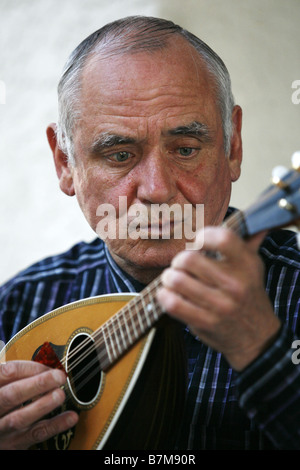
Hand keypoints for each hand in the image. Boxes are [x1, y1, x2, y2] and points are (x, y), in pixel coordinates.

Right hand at [0, 360, 77, 449]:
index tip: (51, 366)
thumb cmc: (2, 400)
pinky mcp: (13, 444)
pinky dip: (55, 426)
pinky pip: (35, 435)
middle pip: (12, 395)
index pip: (9, 372)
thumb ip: (20, 376)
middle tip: (59, 376)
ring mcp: (1, 428)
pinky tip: (71, 417)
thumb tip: (50, 367)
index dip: (32, 367)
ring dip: (43, 405)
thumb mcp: (5, 385)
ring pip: (20, 418)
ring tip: (60, 395)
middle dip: (38, 384)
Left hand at [157, 227, 280, 370]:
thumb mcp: (254, 267)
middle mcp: (235, 284)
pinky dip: (164, 295)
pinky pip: (172, 303)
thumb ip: (248, 242)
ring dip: (169, 278)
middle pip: (189, 259)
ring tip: (173, 279)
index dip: (203, 236)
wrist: (257, 338)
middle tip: (180, 265)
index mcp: (247, 265)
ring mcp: (220, 306)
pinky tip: (169, 294)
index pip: (222, 238)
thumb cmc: (249, 296)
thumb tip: (254, 219)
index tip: (198, 243)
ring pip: (176, 280)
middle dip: (178, 260)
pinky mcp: (205, 322)